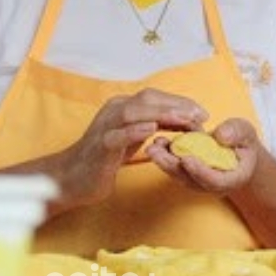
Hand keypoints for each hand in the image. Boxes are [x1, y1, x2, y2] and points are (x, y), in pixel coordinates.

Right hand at [55, 88, 205, 209]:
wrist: (72, 177)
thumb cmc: (107, 157)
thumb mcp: (134, 137)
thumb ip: (156, 125)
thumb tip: (188, 120)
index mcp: (122, 107)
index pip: (154, 97)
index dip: (180, 102)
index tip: (203, 112)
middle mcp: (113, 111)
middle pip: (146, 100)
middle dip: (176, 105)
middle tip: (200, 115)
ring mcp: (104, 128)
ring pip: (133, 113)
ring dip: (161, 114)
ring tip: (184, 120)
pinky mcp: (99, 147)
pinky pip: (116, 136)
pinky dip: (134, 131)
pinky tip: (152, 130)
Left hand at [147, 118, 258, 194]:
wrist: (238, 152)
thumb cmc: (243, 142)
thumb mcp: (246, 133)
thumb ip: (237, 132)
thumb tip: (221, 135)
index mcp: (233, 178)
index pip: (215, 181)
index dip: (200, 171)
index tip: (186, 159)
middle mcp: (213, 185)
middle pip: (190, 180)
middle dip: (172, 166)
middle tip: (156, 151)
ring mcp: (198, 182)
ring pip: (178, 175)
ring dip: (163, 161)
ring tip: (153, 145)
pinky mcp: (186, 174)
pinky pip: (174, 168)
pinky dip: (164, 156)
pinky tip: (157, 143)